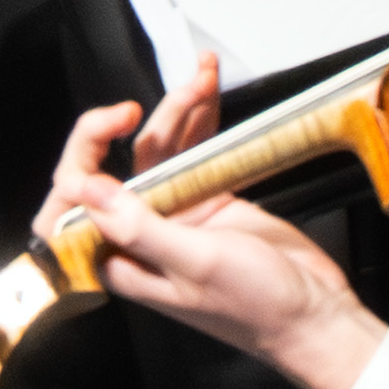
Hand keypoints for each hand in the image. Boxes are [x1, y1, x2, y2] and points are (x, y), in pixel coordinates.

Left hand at [49, 67, 382, 388]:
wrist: (314, 312)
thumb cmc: (256, 307)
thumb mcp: (196, 264)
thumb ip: (140, 228)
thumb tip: (86, 190)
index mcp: (123, 261)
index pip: (74, 208)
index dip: (80, 163)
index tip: (111, 128)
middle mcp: (140, 237)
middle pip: (117, 166)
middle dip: (136, 124)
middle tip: (163, 98)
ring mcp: (175, 214)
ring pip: (159, 150)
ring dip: (178, 109)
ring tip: (203, 77)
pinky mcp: (206, 198)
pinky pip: (193, 150)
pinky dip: (200, 118)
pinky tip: (209, 89)